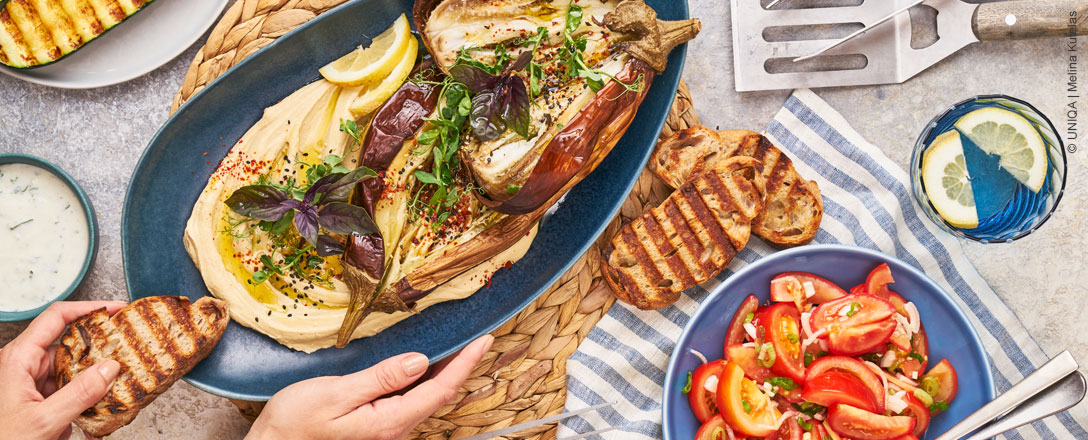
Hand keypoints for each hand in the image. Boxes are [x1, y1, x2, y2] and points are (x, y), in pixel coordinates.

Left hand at [0, 301, 126, 439]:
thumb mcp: (43, 421)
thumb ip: (79, 394)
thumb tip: (109, 369)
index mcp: (18, 359)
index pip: (57, 318)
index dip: (88, 308)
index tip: (116, 310)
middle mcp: (24, 365)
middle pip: (69, 343)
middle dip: (98, 349)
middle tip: (125, 351)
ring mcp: (32, 381)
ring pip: (72, 367)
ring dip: (94, 379)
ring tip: (115, 386)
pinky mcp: (39, 397)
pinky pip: (69, 388)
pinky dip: (86, 397)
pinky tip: (98, 408)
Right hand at [247, 334, 493, 439]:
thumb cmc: (295, 423)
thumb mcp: (336, 394)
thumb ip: (381, 378)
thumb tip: (420, 361)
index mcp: (389, 421)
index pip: (441, 389)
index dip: (466, 362)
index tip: (484, 339)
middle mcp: (395, 429)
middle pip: (440, 394)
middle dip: (463, 365)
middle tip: (480, 337)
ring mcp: (387, 429)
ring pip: (428, 397)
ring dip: (446, 371)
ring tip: (461, 346)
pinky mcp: (377, 426)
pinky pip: (412, 400)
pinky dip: (426, 379)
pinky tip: (426, 364)